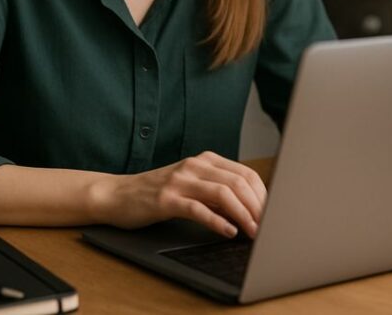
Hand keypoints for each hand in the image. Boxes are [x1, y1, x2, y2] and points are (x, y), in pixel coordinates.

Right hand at [91, 151, 266, 238]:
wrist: (118, 195)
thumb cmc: (158, 193)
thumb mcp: (192, 186)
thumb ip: (217, 193)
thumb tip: (250, 209)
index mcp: (205, 160)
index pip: (245, 173)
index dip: (263, 195)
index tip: (272, 214)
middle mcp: (194, 166)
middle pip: (238, 182)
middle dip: (258, 207)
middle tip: (268, 227)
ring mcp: (180, 181)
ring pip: (222, 193)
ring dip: (243, 215)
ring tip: (253, 232)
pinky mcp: (166, 198)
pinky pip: (198, 209)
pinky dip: (217, 221)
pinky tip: (228, 231)